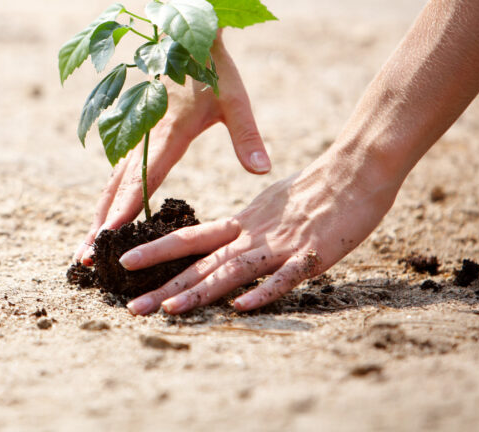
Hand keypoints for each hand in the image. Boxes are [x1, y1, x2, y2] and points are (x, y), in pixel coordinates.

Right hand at [74, 41, 270, 263]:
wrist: (183, 34)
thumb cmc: (211, 69)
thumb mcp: (235, 101)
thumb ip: (247, 137)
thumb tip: (262, 171)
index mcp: (170, 131)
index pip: (145, 177)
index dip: (126, 208)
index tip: (108, 236)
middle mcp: (145, 135)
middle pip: (117, 187)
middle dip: (100, 223)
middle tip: (83, 257)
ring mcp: (136, 133)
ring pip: (111, 181)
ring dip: (98, 212)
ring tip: (85, 244)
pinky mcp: (135, 131)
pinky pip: (117, 169)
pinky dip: (107, 195)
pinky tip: (102, 213)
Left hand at [121, 147, 399, 314]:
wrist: (354, 170)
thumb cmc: (312, 188)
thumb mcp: (269, 204)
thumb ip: (247, 225)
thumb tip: (226, 239)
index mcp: (243, 220)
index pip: (192, 237)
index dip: (157, 250)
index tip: (124, 263)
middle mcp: (254, 233)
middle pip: (203, 262)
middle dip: (166, 286)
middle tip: (131, 307)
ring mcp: (282, 244)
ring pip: (234, 270)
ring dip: (200, 291)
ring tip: (168, 309)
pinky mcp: (313, 254)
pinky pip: (285, 277)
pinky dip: (263, 292)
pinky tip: (241, 307)